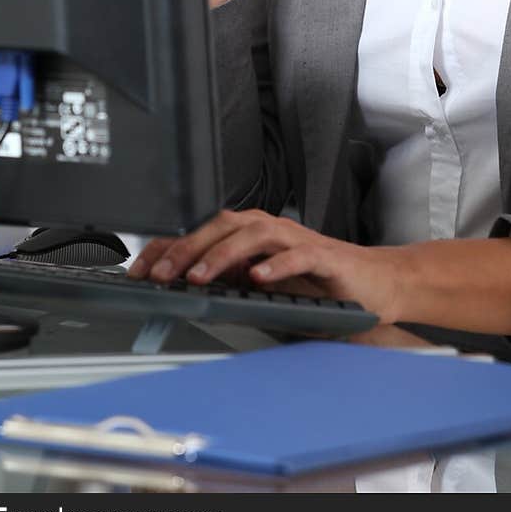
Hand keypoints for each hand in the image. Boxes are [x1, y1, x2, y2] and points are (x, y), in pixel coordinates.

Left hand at [128, 209, 405, 324]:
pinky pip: (298, 255)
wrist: (372, 284)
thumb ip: (228, 279)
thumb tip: (179, 286)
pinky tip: (258, 278)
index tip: (138, 268)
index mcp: (251, 234)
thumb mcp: (260, 284)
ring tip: (199, 277)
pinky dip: (276, 265)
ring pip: (254, 234)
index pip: (202, 231)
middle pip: (222, 225)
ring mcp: (297, 240)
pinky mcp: (324, 255)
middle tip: (159, 274)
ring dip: (223, 254)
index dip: (168, 245)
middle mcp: (270, 230)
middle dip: (186, 248)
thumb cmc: (316, 284)